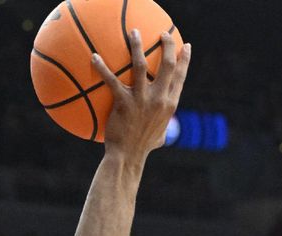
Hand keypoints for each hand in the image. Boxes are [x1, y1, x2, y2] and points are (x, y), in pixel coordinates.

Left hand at [93, 30, 190, 156]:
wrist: (127, 157)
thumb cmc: (141, 148)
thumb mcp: (159, 136)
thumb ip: (162, 127)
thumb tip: (163, 130)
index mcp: (170, 104)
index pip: (181, 76)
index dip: (185, 59)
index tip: (186, 46)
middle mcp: (159, 98)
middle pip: (167, 64)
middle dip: (167, 44)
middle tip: (162, 33)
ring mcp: (142, 99)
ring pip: (141, 65)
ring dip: (137, 46)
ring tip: (133, 32)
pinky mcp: (124, 103)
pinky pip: (111, 80)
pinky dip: (102, 67)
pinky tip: (94, 57)